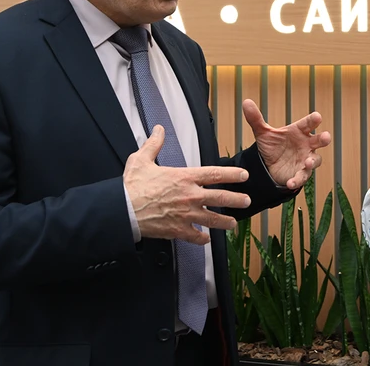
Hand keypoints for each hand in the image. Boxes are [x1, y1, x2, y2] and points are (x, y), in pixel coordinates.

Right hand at [123, 125, 251, 244]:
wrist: (122, 210)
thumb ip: (154, 144)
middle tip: (246, 200)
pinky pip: (195, 236)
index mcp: (184, 177)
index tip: (243, 176)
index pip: (215, 174)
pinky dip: (202, 239)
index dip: (232, 174)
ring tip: (233, 223)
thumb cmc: (132, 187)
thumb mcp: (141, 159)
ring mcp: (186, 214)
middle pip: (221, 197)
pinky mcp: (178, 230)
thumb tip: (158, 130)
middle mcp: (189, 196)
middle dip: (237, 199)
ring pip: (213, 219)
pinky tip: (206, 239)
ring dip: (225, 222)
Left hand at [242, 99, 330, 190]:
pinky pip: (302, 177)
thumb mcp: (262, 133)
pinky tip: (290, 182)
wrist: (269, 166)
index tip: (317, 117)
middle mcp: (306, 144)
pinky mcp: (301, 173)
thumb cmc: (273, 146)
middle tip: (326, 137)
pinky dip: (297, 180)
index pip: (308, 123)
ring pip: (315, 160)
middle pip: (319, 140)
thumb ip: (256, 118)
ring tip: (308, 162)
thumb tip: (246, 102)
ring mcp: (305, 159)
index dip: (313, 120)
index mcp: (299, 131)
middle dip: (324, 138)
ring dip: (312, 161)